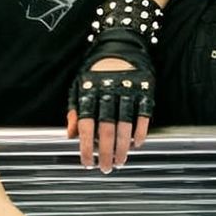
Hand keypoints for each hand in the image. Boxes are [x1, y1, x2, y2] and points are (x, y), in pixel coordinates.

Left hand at [65, 56, 150, 171]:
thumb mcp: (79, 86)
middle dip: (106, 152)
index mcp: (90, 92)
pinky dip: (140, 132)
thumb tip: (70, 134)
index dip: (86, 147)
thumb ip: (74, 110)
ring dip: (123, 147)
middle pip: (107, 129)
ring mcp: (128, 91)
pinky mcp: (145, 90)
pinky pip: (143, 116)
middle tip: (106, 168)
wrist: (121, 47)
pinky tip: (136, 145)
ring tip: (121, 161)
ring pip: (125, 125)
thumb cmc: (97, 72)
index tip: (87, 163)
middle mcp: (108, 92)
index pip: (86, 125)